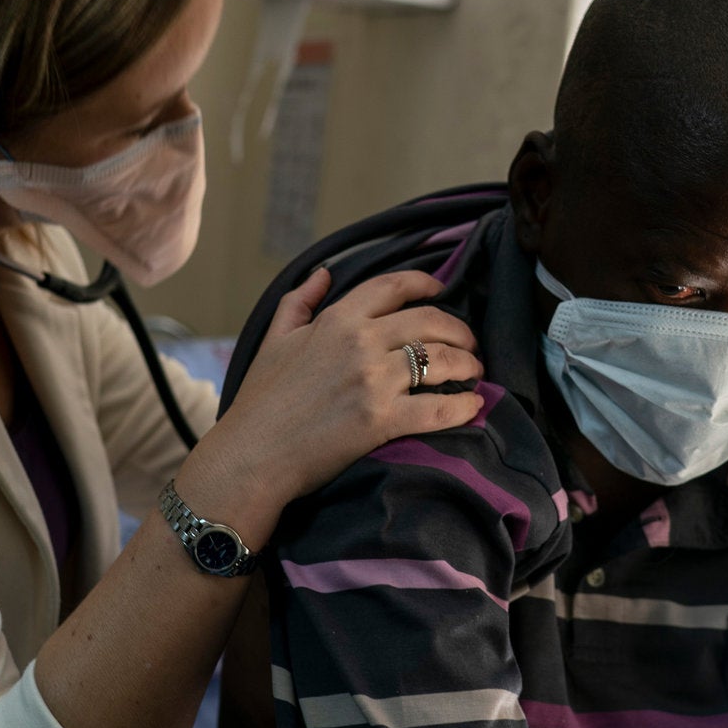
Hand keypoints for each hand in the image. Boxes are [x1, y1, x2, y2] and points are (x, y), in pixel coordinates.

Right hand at [173, 268, 483, 540]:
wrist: (252, 454)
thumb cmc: (261, 401)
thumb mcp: (274, 339)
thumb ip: (299, 301)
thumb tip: (324, 273)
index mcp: (336, 319)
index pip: (394, 286)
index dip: (426, 284)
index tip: (442, 291)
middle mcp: (360, 342)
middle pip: (429, 322)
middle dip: (459, 331)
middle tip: (470, 344)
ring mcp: (373, 381)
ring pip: (441, 360)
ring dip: (467, 364)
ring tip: (475, 372)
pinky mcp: (382, 420)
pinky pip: (438, 408)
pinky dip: (463, 407)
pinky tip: (474, 407)